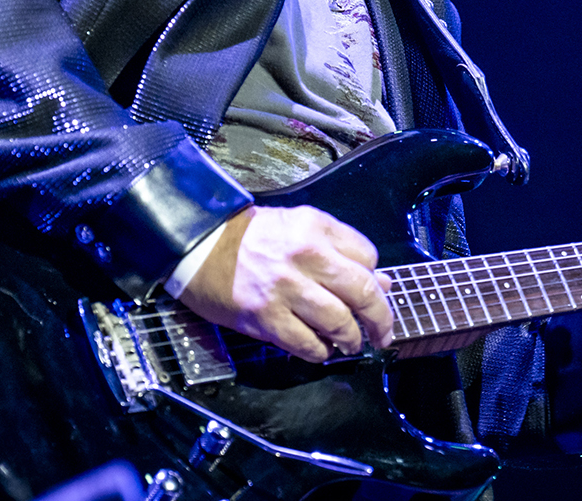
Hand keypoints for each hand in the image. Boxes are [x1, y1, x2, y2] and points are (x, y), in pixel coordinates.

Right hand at [175, 205, 393, 362]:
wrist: (199, 245)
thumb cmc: (249, 238)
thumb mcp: (298, 228)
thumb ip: (339, 251)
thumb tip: (382, 282)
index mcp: (315, 227)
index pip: (367, 256)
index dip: (374, 277)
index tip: (372, 291)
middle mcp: (305, 255)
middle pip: (364, 292)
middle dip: (381, 319)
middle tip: (382, 333)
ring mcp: (285, 288)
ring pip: (340, 323)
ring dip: (351, 340)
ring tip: (350, 343)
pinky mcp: (265, 317)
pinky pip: (308, 345)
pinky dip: (321, 352)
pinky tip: (320, 348)